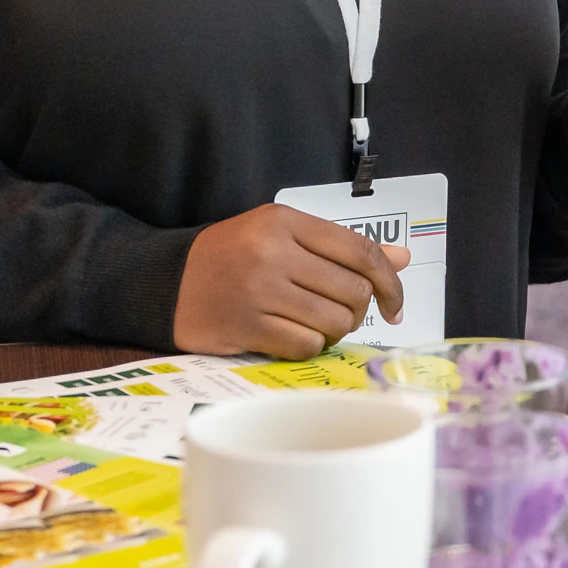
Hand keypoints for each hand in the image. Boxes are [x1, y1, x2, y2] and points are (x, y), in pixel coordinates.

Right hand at [175, 203, 405, 357]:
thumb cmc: (232, 256)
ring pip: (334, 322)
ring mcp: (259, 290)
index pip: (360, 250)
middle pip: (353, 290)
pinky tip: (296, 336)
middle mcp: (273, 252)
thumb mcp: (282, 235)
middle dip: (359, 310)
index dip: (390, 281)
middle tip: (344, 314)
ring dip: (336, 331)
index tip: (396, 303)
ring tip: (318, 324)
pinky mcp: (246, 326)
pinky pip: (306, 345)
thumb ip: (341, 247)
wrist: (166, 282)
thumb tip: (401, 259)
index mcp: (285, 221)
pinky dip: (310, 346)